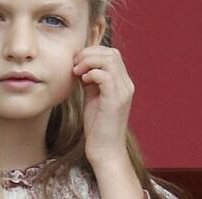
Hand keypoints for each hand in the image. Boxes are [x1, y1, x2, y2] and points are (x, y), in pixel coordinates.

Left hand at [72, 45, 134, 163]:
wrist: (105, 149)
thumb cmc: (97, 124)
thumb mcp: (93, 95)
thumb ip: (91, 79)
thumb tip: (81, 64)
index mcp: (122, 82)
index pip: (111, 54)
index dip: (92, 52)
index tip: (76, 62)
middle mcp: (126, 84)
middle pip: (111, 53)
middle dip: (89, 54)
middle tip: (75, 65)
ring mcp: (123, 92)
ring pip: (109, 60)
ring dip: (88, 62)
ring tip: (77, 72)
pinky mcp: (115, 100)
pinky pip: (105, 76)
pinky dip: (91, 74)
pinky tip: (83, 82)